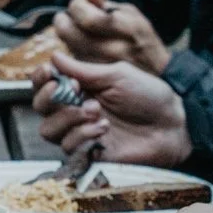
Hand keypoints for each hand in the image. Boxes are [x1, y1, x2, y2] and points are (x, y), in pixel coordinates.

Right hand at [35, 56, 189, 169]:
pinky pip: (69, 147)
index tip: (49, 73)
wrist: (173, 125)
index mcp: (81, 88)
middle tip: (73, 91)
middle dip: (50, 98)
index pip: (45, 84)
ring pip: (49, 130)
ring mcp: (81, 133)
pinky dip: (82, 134)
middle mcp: (76, 110)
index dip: (40, 78)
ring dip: (68, 117)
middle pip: (40, 108)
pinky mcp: (89, 154)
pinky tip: (103, 128)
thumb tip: (54, 57)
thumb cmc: (150, 96)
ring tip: (95, 110)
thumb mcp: (117, 75)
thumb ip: (84, 70)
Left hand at [51, 0, 170, 75]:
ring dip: (67, 35)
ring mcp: (103, 66)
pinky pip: (73, 59)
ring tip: (79, 31)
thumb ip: (106, 4)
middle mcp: (113, 49)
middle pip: (69, 33)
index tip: (79, 4)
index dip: (76, 6)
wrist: (157, 73)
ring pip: (68, 46)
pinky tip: (83, 45)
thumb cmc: (141, 38)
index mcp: (126, 28)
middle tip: (67, 17)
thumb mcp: (130, 14)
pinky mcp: (95, 77)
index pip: (87, 18)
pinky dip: (73, 49)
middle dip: (62, 21)